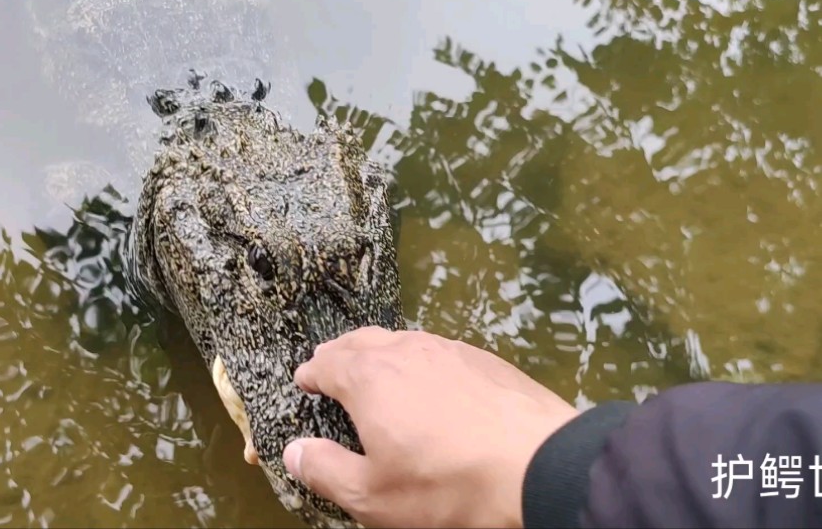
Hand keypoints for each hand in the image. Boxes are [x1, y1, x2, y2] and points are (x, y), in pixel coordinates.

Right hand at [282, 326, 578, 527]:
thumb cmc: (448, 485)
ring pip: (402, 340)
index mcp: (370, 378)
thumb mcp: (373, 496)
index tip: (304, 381)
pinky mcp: (486, 359)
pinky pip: (438, 350)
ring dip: (381, 352)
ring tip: (377, 368)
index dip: (311, 373)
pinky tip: (430, 381)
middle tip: (330, 365)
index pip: (327, 364)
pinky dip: (419, 360)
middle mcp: (406, 350)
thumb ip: (326, 470)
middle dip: (341, 353)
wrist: (543, 468)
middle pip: (362, 341)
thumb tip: (294, 451)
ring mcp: (450, 349)